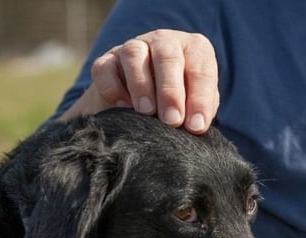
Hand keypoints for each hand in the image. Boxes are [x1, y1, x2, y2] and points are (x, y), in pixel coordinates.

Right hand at [60, 29, 218, 133]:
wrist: (135, 110)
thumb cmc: (174, 106)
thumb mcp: (192, 107)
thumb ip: (198, 112)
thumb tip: (196, 127)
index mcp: (192, 49)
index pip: (200, 69)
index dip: (199, 99)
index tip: (195, 127)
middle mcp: (163, 42)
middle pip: (168, 57)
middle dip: (171, 91)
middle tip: (172, 120)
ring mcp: (132, 48)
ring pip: (134, 55)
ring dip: (141, 84)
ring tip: (146, 112)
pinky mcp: (106, 61)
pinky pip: (105, 68)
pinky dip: (112, 87)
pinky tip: (122, 106)